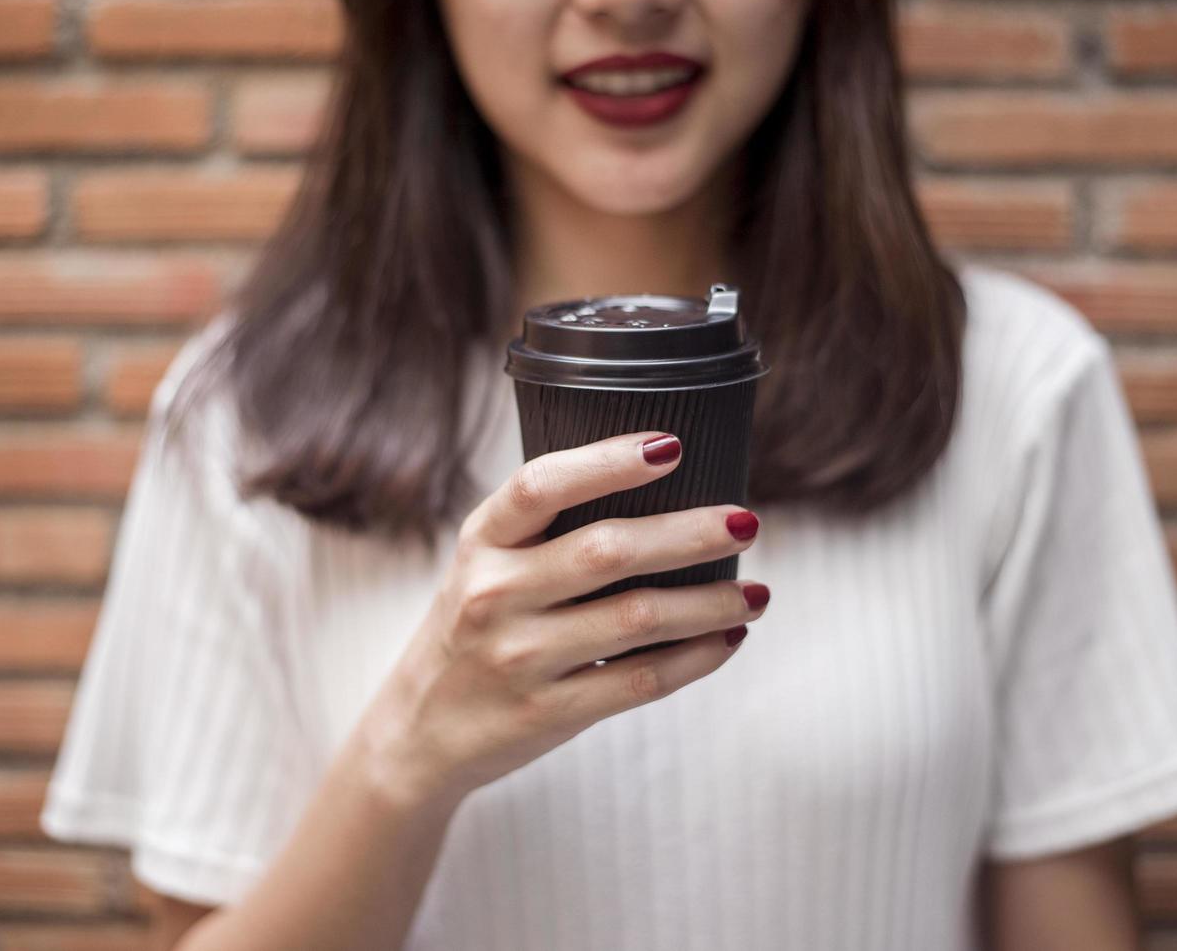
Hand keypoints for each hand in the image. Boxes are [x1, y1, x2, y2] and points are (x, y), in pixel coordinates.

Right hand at [358, 431, 769, 801]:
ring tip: (757, 593)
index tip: (672, 446)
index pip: (540, 486)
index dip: (607, 461)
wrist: (419, 730)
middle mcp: (494, 594)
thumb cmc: (476, 625)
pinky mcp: (548, 712)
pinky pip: (640, 681)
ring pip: (637, 619)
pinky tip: (727, 639)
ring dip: (710, 603)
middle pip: (607, 551)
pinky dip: (696, 658)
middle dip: (690, 533)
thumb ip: (548, 528)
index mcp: (482, 541)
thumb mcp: (485, 562)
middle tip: (747, 522)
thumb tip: (668, 488)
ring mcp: (520, 658)